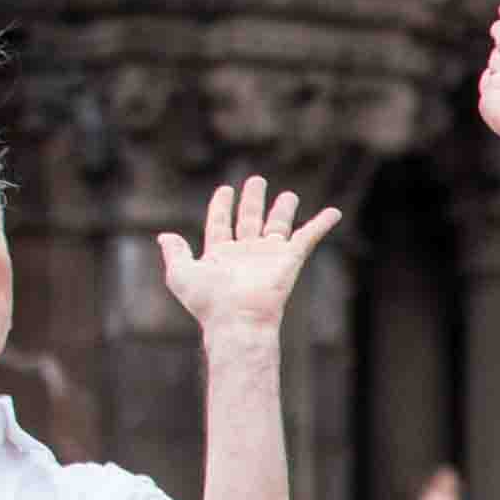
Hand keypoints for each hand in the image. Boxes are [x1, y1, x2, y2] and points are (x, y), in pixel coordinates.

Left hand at [156, 174, 343, 340]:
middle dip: (253, 200)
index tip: (225, 190)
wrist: (237, 319)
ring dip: (283, 209)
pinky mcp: (289, 259)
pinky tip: (334, 212)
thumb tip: (165, 236)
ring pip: (277, 225)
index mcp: (220, 255)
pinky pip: (308, 236)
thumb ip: (174, 252)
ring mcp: (268, 256)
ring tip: (288, 194)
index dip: (222, 206)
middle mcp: (245, 253)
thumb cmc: (207, 301)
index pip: (221, 224)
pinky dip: (321, 224)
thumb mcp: (180, 273)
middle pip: (250, 219)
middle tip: (256, 180)